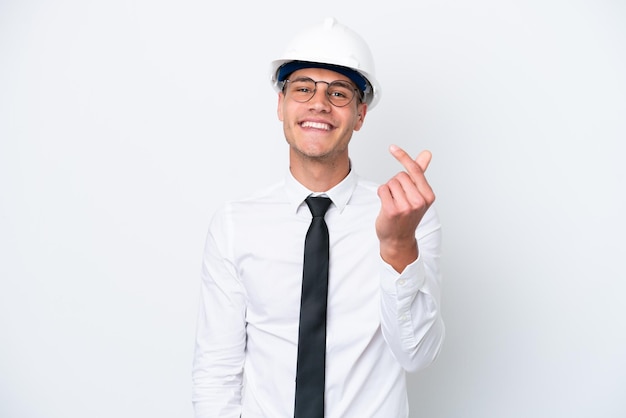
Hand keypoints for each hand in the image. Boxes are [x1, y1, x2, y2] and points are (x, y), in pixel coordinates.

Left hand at [375, 144, 435, 271]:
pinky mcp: (392, 210)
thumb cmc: (407, 216)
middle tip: (399, 199)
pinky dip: (382, 195)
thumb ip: (421, 173)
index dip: (403, 157)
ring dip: (389, 190)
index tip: (392, 147)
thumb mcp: (418, 194)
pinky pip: (382, 189)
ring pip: (390, 182)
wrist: (399, 240)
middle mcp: (419, 201)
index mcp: (428, 195)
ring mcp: (406, 207)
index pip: (414, 170)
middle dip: (396, 183)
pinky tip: (386, 206)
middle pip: (400, 175)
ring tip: (394, 203)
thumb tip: (427, 153)